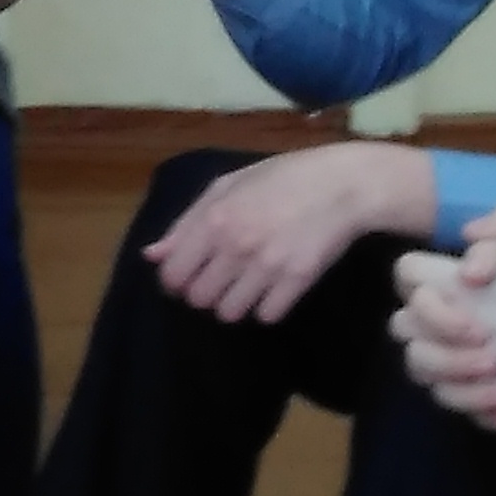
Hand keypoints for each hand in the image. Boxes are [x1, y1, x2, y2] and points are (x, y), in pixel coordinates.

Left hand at [141, 141, 436, 323]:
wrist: (343, 184)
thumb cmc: (282, 179)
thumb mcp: (228, 187)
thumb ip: (186, 222)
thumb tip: (152, 256)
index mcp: (214, 219)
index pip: (173, 275)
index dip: (177, 281)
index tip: (191, 276)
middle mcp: (235, 246)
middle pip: (199, 299)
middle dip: (206, 293)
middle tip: (223, 280)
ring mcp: (266, 266)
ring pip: (229, 313)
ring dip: (235, 304)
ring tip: (249, 286)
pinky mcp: (297, 281)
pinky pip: (266, 316)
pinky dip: (267, 308)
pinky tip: (275, 290)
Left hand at [391, 248, 495, 429]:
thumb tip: (467, 232)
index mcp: (462, 286)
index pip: (406, 273)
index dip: (416, 278)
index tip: (445, 284)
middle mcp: (456, 327)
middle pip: (401, 328)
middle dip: (421, 326)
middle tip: (460, 327)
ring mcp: (470, 368)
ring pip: (421, 373)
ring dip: (443, 365)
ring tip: (481, 361)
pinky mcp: (489, 400)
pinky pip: (456, 404)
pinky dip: (472, 400)